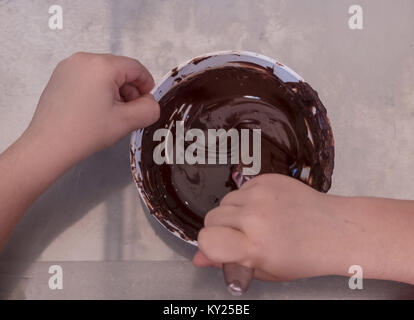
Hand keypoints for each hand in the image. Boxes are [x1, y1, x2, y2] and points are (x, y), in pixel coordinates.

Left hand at [26, 52, 159, 165]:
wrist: (48, 145)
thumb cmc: (88, 131)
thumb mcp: (126, 122)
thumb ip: (149, 109)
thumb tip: (151, 103)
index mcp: (102, 65)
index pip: (136, 68)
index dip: (147, 86)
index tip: (147, 104)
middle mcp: (84, 59)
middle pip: (119, 69)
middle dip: (129, 90)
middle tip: (129, 113)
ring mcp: (68, 67)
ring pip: (104, 74)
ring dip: (114, 91)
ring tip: (111, 114)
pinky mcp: (59, 77)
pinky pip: (88, 78)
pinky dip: (98, 91)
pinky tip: (95, 111)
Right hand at [193, 174, 363, 280]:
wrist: (335, 230)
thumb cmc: (304, 256)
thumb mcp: (265, 270)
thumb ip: (228, 264)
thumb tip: (199, 259)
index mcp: (254, 245)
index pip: (206, 239)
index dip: (209, 246)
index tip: (221, 248)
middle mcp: (254, 216)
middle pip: (211, 217)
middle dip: (220, 229)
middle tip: (242, 236)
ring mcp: (261, 193)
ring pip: (225, 201)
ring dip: (233, 212)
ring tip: (257, 221)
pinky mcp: (268, 178)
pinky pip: (242, 188)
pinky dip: (248, 199)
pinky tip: (267, 208)